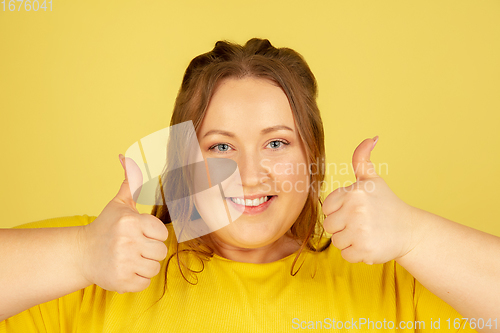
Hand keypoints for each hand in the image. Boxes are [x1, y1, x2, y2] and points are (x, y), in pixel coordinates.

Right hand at [77, 154, 168, 292]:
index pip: (163, 233)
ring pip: (155, 268)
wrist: (81, 254)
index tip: (141, 234)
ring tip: (130, 258)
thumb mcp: (119, 203)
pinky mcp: (121, 281)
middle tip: (135, 248)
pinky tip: (125, 269)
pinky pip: (145, 283)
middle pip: (161, 252)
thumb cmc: (106, 227)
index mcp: (130, 222)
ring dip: (145, 265)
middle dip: (151, 251)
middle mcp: (127, 242)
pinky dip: (137, 279)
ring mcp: (124, 263)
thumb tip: (125, 156)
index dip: (154, 235)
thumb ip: (131, 181)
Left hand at [322, 137, 418, 264]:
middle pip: (329, 225)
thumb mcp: (372, 180)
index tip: (354, 211)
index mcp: (354, 192)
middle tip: (361, 224)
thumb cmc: (386, 204)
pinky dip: (356, 253)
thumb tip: (371, 138)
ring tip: (366, 233)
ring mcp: (360, 231)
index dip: (339, 211)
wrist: (410, 231)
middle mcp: (356, 210)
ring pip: (336, 241)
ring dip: (349, 240)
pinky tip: (370, 244)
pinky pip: (345, 255)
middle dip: (342, 227)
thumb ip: (362, 159)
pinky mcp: (364, 250)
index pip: (327, 207)